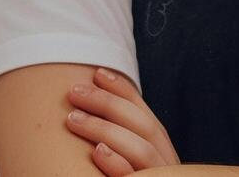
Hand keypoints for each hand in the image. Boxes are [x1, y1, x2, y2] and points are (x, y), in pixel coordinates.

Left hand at [65, 68, 179, 174]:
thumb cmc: (118, 173)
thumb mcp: (125, 155)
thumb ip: (119, 135)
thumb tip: (91, 100)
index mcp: (161, 151)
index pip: (145, 114)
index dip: (123, 90)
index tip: (97, 72)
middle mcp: (165, 164)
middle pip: (144, 126)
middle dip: (108, 103)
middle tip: (74, 92)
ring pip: (141, 150)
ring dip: (105, 130)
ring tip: (72, 118)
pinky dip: (118, 164)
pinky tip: (97, 152)